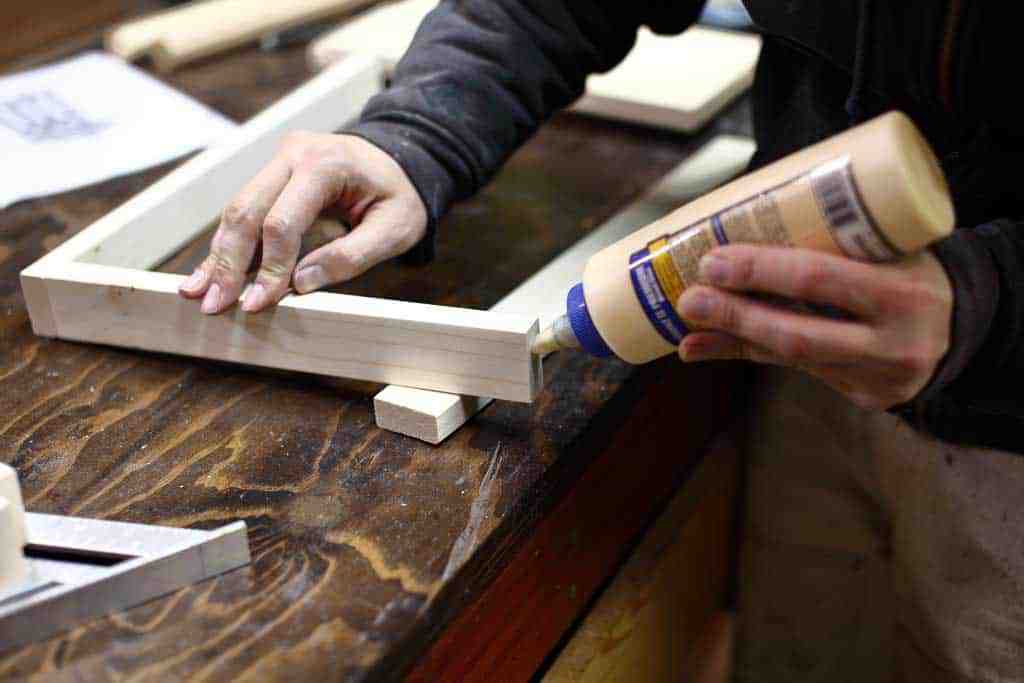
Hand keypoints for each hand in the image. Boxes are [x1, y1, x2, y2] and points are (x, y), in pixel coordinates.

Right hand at [179, 133, 427, 312]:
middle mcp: (294, 153)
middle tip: (213, 305)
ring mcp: (280, 160)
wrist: (403, 159)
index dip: (268, 268)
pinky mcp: (273, 173)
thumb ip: (351, 256)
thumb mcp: (395, 229)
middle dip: (228, 263)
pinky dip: (228, 243)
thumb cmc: (402, 196)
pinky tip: (207, 271)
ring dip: (218, 254)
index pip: (282, 222)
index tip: (257, 304)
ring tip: (196, 292)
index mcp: (326, 163)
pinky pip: (245, 209)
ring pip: (237, 209)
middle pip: (246, 211)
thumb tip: (299, 285)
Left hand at [675, 245, 953, 409]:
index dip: (760, 271)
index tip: (714, 261)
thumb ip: (832, 243)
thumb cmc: (912, 269)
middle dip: (735, 317)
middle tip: (689, 299)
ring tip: (687, 331)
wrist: (964, 323)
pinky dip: (754, 353)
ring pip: (790, 359)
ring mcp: (879, 378)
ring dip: (733, 342)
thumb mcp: (887, 247)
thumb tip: (741, 227)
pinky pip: (799, 371)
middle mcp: (894, 343)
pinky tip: (716, 346)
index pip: (818, 279)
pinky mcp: (865, 397)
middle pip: (797, 335)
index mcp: (903, 292)